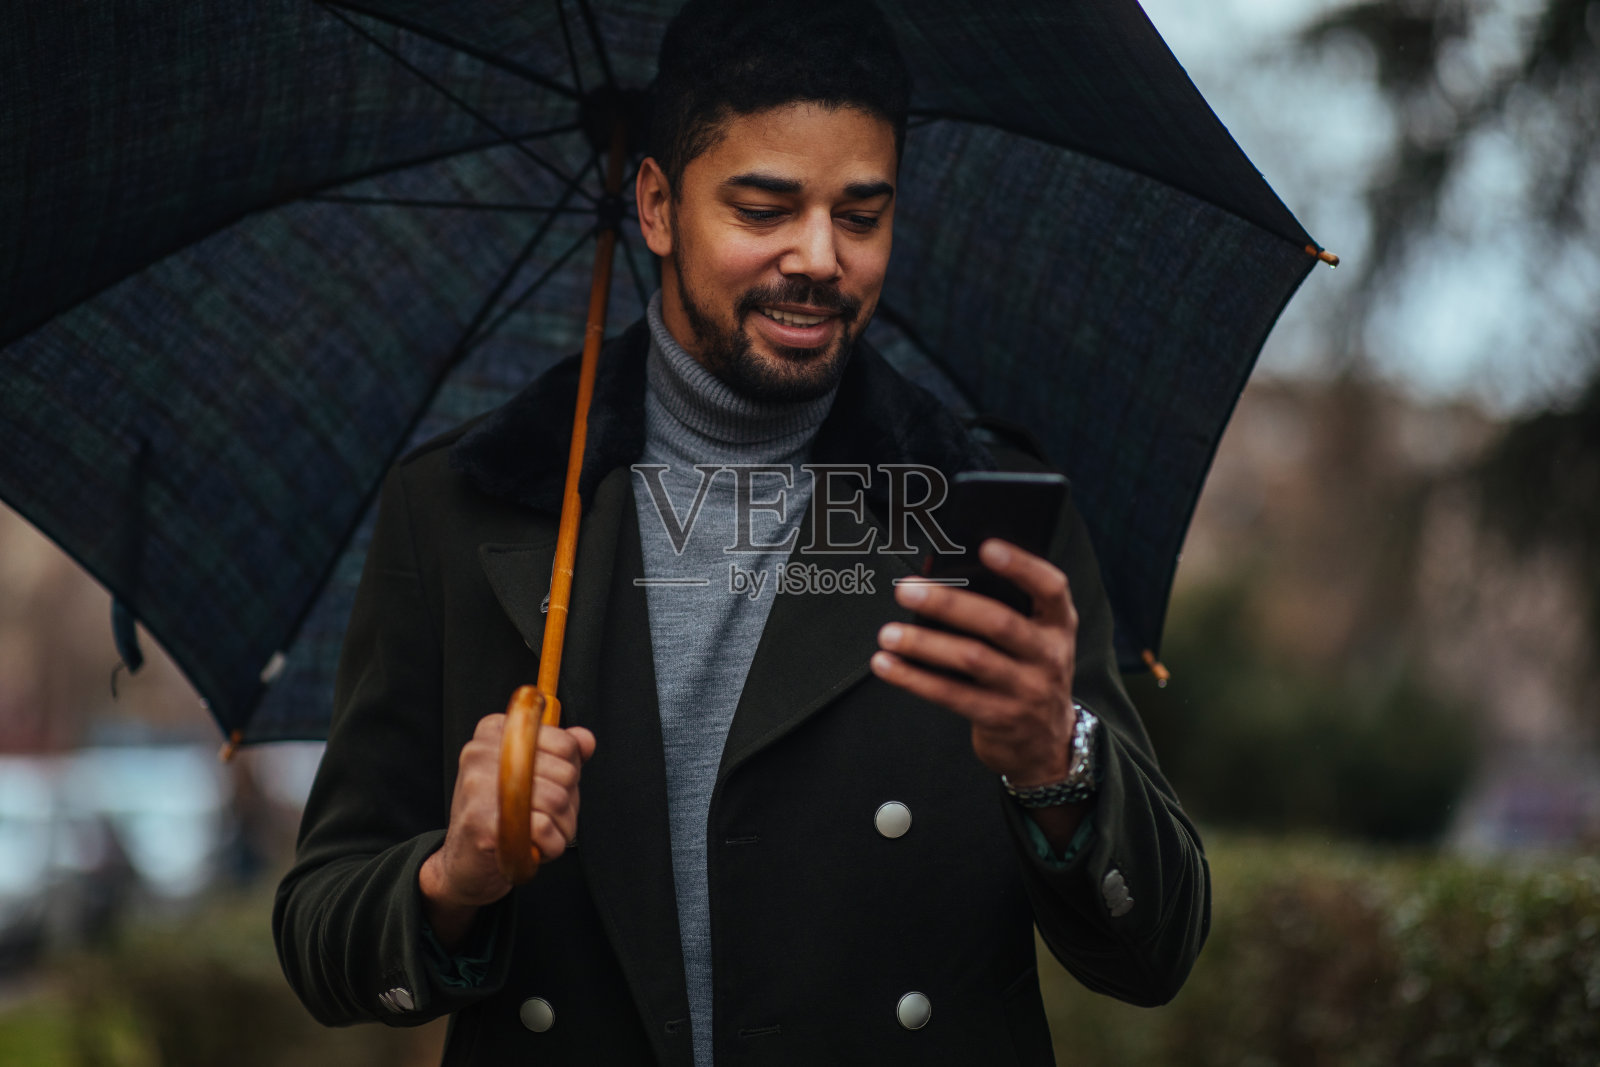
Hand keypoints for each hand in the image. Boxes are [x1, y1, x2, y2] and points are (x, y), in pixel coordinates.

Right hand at [419, 713, 595, 948]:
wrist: (465, 861)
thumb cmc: (501, 814)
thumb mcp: (533, 774)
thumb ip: (561, 753)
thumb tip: (586, 740)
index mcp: (494, 732)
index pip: (563, 742)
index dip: (570, 770)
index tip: (550, 785)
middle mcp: (480, 751)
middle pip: (565, 773)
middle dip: (568, 802)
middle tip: (547, 815)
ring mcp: (477, 785)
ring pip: (557, 800)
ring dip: (562, 827)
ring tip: (543, 832)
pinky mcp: (480, 821)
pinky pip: (541, 827)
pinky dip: (551, 845)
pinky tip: (535, 846)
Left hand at [872, 539, 1077, 787]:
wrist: (1047, 744)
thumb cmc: (1029, 675)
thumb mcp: (1034, 641)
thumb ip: (1003, 609)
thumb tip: (938, 575)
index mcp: (1058, 625)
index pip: (1050, 587)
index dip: (1021, 566)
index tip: (986, 547)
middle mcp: (1048, 655)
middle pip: (999, 623)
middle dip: (948, 603)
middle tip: (907, 591)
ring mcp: (1027, 690)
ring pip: (971, 659)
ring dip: (923, 643)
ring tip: (890, 634)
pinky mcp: (1001, 718)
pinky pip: (952, 695)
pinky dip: (914, 678)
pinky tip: (888, 665)